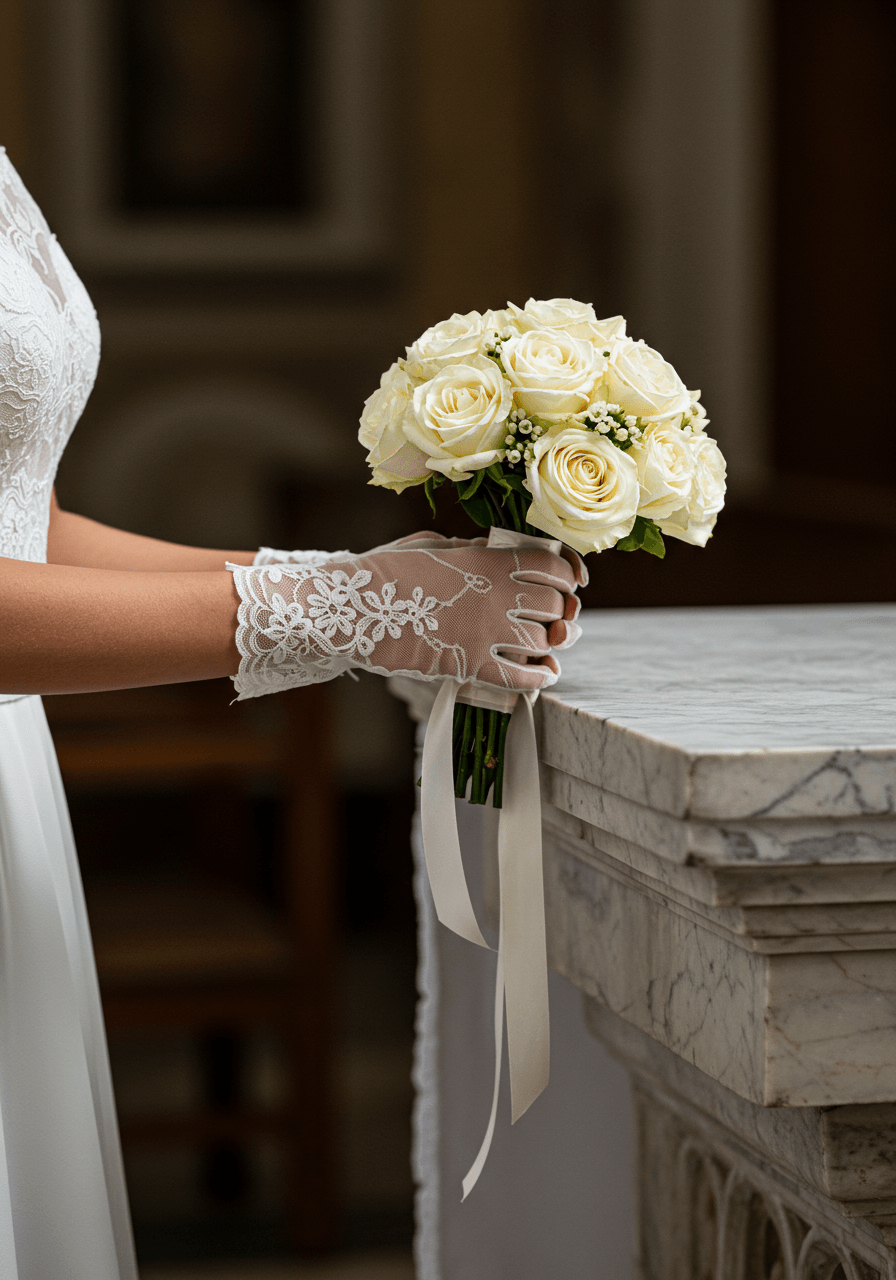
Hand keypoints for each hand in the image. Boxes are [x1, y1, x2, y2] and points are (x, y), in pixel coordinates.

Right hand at [230, 541, 580, 696]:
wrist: (351, 606)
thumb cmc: (386, 569)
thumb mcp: (435, 545)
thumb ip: (474, 549)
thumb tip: (498, 552)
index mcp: (489, 559)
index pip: (555, 565)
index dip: (569, 575)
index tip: (572, 582)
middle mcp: (497, 594)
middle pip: (555, 606)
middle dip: (559, 611)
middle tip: (553, 617)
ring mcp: (486, 632)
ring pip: (543, 642)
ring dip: (547, 644)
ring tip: (544, 646)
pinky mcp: (471, 665)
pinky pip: (522, 677)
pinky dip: (539, 677)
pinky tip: (542, 674)